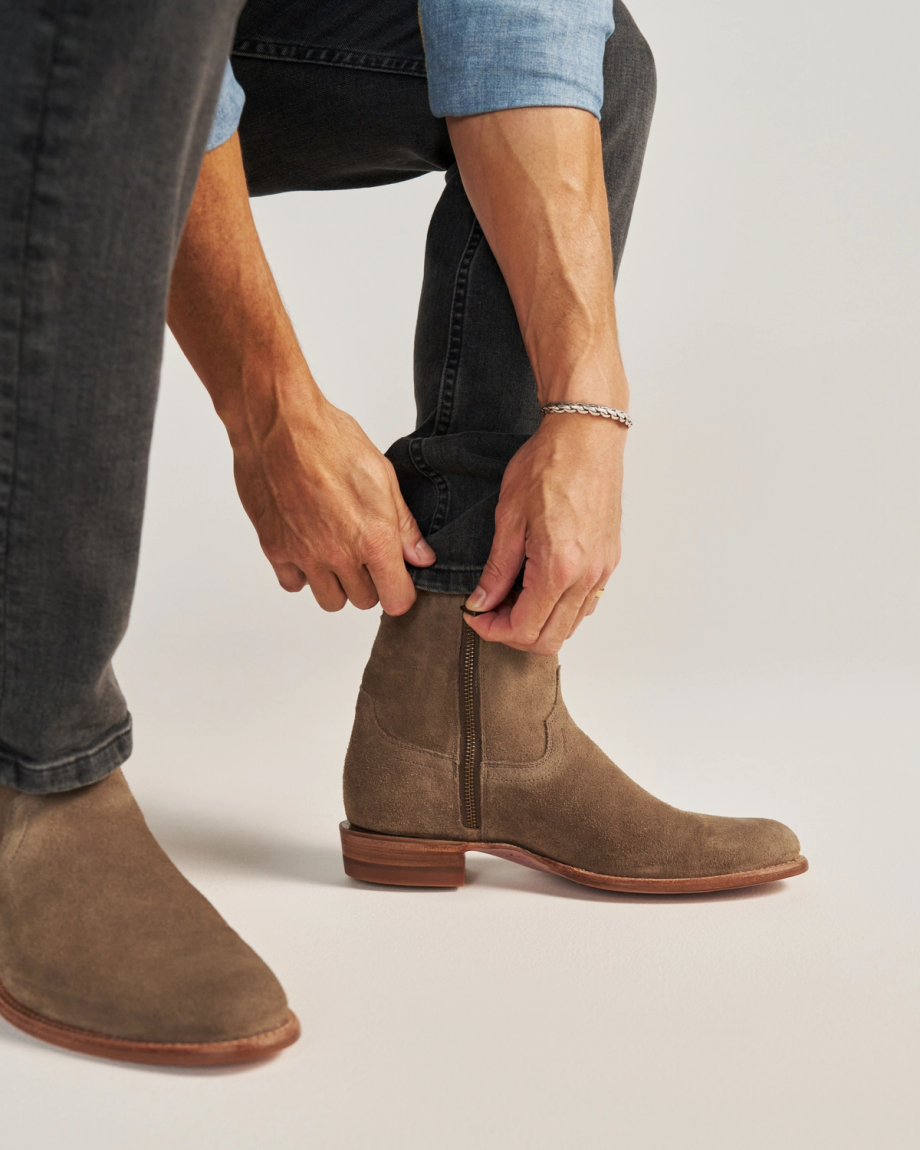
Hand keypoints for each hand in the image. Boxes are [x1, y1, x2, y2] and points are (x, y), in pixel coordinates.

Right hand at [231, 390, 434, 613]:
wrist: (278, 424)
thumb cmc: (331, 440)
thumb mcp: (383, 477)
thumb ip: (403, 525)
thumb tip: (421, 557)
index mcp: (373, 537)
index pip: (396, 599)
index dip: (401, 592)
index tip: (398, 580)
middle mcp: (339, 554)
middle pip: (364, 601)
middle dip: (371, 584)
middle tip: (366, 556)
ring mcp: (305, 555)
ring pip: (330, 600)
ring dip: (337, 584)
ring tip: (337, 553)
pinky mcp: (275, 549)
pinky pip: (294, 584)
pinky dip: (302, 574)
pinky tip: (308, 547)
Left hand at [462, 416, 623, 654]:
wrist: (586, 436)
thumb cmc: (548, 465)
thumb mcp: (509, 518)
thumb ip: (497, 569)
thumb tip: (482, 602)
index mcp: (558, 567)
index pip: (525, 629)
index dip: (494, 631)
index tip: (476, 616)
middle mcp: (586, 576)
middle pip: (550, 639)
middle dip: (514, 633)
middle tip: (490, 611)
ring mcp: (602, 570)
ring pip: (570, 625)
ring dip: (538, 622)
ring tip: (512, 596)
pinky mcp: (609, 561)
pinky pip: (585, 604)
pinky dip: (560, 607)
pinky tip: (538, 584)